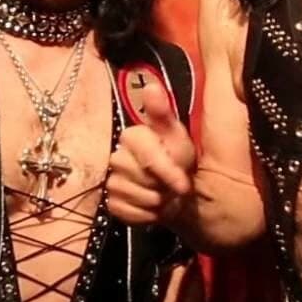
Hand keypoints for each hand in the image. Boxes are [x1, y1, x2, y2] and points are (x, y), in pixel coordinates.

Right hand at [105, 97, 196, 229]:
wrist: (189, 198)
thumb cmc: (187, 163)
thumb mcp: (182, 137)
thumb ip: (164, 113)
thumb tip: (151, 86)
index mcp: (135, 135)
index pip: (141, 146)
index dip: (164, 167)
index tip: (183, 181)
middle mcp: (119, 155)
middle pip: (133, 171)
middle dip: (162, 183)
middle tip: (177, 186)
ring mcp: (114, 180)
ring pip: (128, 192)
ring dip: (155, 201)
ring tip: (168, 197)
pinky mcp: (112, 203)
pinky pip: (123, 210)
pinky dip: (144, 215)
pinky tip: (156, 210)